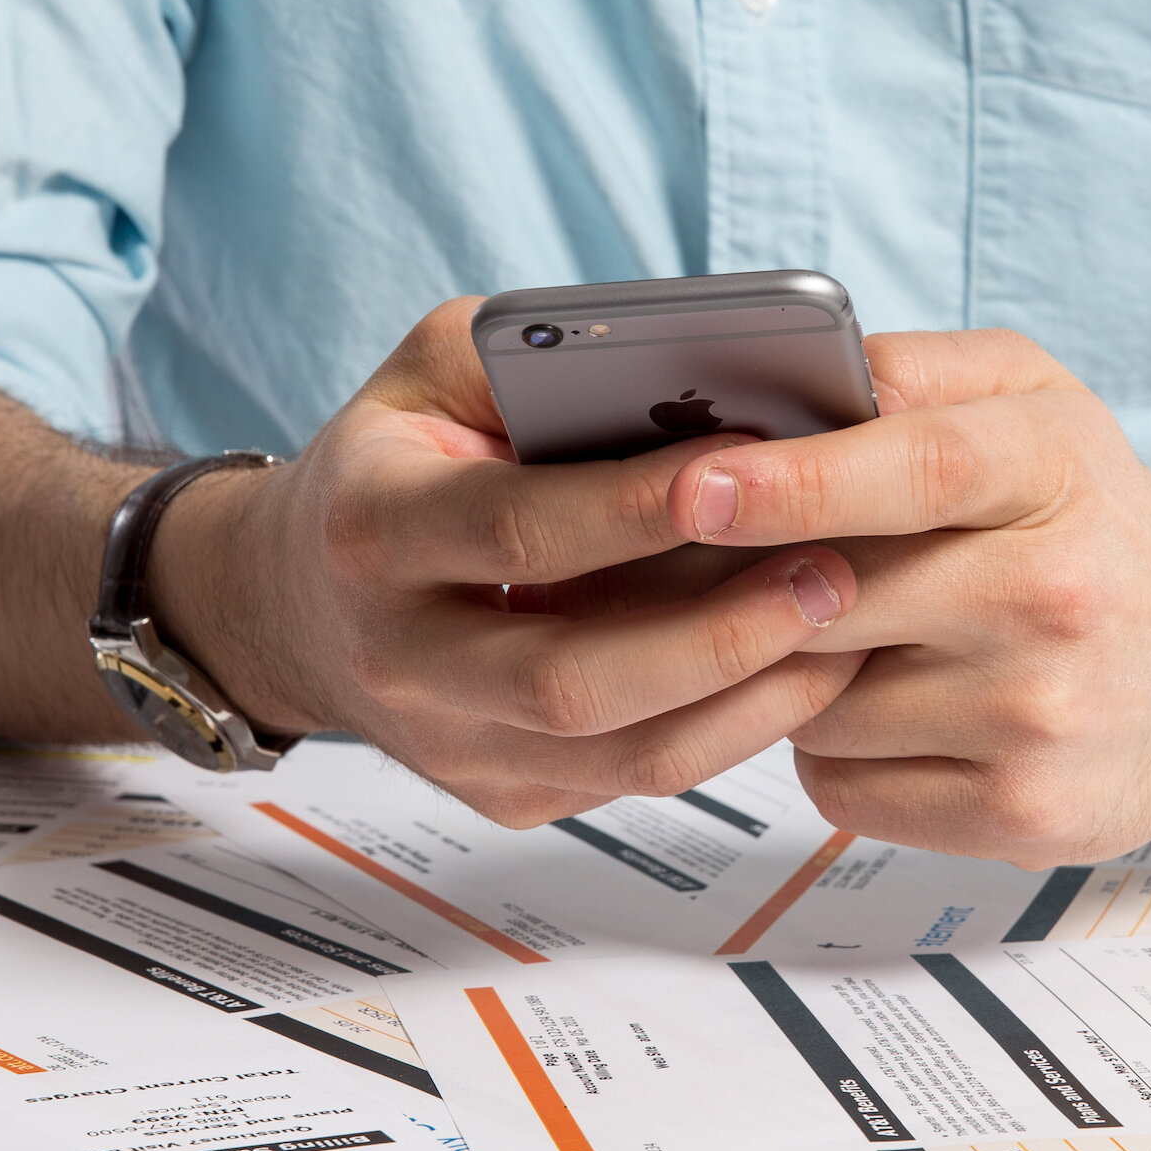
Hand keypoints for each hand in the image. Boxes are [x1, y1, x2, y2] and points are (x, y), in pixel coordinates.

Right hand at [151, 300, 866, 826]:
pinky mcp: (504, 796)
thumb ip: (541, 354)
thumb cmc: (401, 459)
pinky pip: (637, 778)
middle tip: (837, 572)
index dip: (641, 506)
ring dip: (752, 697)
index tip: (759, 461)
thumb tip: (700, 362)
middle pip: (572, 678)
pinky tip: (806, 670)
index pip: (519, 531)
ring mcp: (451, 746)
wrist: (300, 601)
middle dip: (720, 631)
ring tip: (850, 628)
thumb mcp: (437, 369)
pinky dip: (735, 729)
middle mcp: (400, 658)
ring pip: (622, 754)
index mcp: (372, 529)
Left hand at [661, 331, 1150, 868]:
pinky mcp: (1021, 815)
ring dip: (803, 678)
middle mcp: (1057, 595)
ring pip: (820, 704)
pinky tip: (897, 717)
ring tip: (867, 645)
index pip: (915, 469)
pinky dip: (838, 755)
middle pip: (837, 597)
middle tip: (727, 574)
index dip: (794, 481)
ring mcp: (1041, 716)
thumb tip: (777, 384)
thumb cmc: (1099, 523)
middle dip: (755, 588)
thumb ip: (914, 375)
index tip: (692, 488)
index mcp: (1056, 468)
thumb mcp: (1038, 404)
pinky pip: (843, 788)